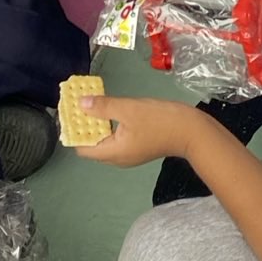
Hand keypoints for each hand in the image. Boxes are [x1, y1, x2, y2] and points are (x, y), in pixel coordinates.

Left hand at [73, 95, 198, 168]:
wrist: (192, 131)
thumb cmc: (160, 120)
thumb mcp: (129, 109)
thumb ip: (104, 107)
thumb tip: (80, 104)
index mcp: (113, 152)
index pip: (82, 148)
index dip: (73, 131)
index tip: (69, 111)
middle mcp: (118, 158)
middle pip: (93, 144)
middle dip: (84, 124)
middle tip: (79, 102)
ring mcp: (129, 154)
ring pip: (105, 140)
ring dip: (98, 123)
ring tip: (92, 102)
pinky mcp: (139, 147)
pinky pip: (117, 138)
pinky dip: (110, 125)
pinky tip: (111, 109)